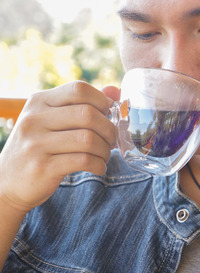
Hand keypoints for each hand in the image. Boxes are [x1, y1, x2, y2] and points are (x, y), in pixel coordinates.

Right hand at [0, 81, 116, 213]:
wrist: (6, 183)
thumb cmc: (37, 148)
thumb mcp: (50, 121)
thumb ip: (81, 104)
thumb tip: (115, 91)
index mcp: (38, 101)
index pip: (79, 89)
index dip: (101, 100)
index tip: (107, 115)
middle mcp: (34, 119)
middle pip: (88, 114)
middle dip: (108, 129)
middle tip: (111, 140)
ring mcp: (36, 143)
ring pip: (88, 139)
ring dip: (105, 149)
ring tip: (104, 156)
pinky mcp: (43, 167)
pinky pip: (83, 160)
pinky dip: (99, 165)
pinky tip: (98, 168)